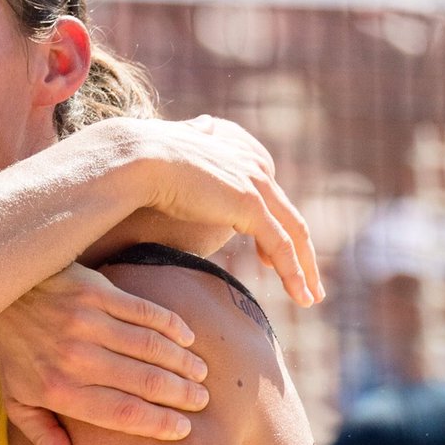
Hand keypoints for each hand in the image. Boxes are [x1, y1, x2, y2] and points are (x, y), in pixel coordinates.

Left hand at [0, 263, 208, 444]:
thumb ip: (43, 436)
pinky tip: (186, 339)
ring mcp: (86, 323)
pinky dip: (171, 327)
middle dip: (181, 394)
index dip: (158, 423)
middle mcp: (75, 359)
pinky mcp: (95, 292)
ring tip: (199, 373)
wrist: (2, 293)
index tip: (181, 428)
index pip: (121, 414)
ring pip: (151, 347)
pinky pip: (144, 312)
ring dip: (182, 362)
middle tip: (199, 400)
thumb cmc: (14, 351)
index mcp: (59, 391)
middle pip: (144, 382)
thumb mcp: (18, 400)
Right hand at [91, 115, 322, 306]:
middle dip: (301, 254)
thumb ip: (189, 165)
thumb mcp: (173, 167)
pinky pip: (280, 244)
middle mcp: (253, 168)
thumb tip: (192, 147)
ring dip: (304, 269)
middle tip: (308, 284)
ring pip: (292, 233)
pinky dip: (293, 272)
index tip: (269, 260)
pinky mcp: (249, 204)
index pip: (267, 200)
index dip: (274, 231)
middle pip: (287, 218)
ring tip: (309, 297)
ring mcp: (254, 185)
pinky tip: (298, 295)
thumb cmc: (140, 168)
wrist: (135, 161)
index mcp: (236, 158)